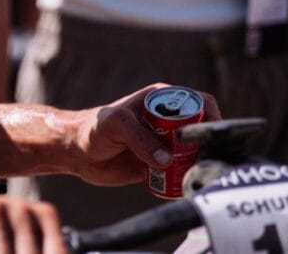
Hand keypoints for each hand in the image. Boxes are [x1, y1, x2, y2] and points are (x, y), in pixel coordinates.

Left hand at [70, 84, 221, 185]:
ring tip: (190, 176)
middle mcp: (169, 120)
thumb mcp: (115, 125)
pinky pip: (183, 172)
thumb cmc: (93, 128)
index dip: (211, 117)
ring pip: (196, 153)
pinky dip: (187, 180)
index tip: (208, 137)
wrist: (76, 152)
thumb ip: (140, 138)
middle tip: (200, 162)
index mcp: (163, 100)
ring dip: (199, 166)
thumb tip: (167, 161)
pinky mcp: (161, 164)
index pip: (200, 103)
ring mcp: (167, 143)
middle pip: (204, 131)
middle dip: (208, 147)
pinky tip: (180, 187)